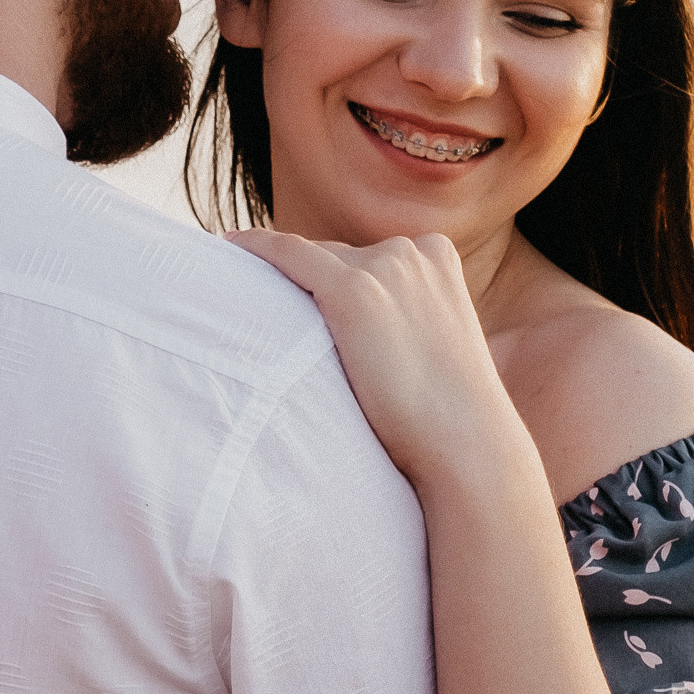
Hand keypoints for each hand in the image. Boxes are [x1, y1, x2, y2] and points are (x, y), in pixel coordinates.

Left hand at [228, 227, 523, 492]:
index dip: (334, 278)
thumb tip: (364, 329)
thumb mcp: (436, 346)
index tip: (295, 284)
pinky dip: (255, 249)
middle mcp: (411, 251)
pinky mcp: (351, 291)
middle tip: (265, 304)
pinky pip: (286, 254)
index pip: (370, 256)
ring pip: (312, 259)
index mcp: (439, 255)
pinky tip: (227, 249)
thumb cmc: (448, 417)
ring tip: (239, 289)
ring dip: (282, 279)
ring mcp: (383, 267)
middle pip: (340, 256)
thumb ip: (407, 320)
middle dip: (310, 283)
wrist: (465, 444)